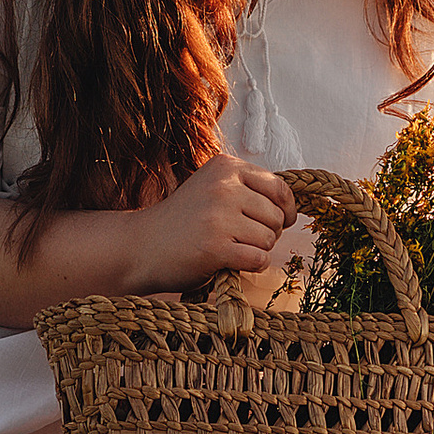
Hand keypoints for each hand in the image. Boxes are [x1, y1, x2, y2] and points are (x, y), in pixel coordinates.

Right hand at [129, 151, 297, 292]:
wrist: (141, 246)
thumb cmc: (183, 222)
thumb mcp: (212, 189)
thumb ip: (247, 190)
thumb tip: (292, 208)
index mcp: (225, 167)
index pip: (279, 188)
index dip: (286, 210)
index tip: (280, 221)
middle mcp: (223, 187)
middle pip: (277, 217)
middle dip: (268, 233)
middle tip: (241, 239)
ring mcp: (218, 217)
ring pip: (269, 240)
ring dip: (256, 250)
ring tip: (230, 248)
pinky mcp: (214, 247)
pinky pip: (258, 259)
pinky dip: (251, 266)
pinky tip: (231, 262)